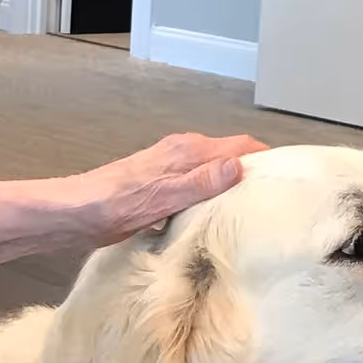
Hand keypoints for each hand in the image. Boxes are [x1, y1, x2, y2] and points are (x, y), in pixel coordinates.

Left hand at [71, 132, 268, 243]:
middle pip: (230, 157)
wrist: (74, 213)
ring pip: (212, 171)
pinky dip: (208, 195)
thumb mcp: (165, 197)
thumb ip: (202, 181)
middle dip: (252, 173)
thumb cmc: (116, 205)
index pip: (242, 146)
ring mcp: (169, 166)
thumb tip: (240, 165)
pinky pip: (195, 183)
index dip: (266, 160)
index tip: (287, 180)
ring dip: (229, 186)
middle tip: (272, 201)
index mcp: (188, 151)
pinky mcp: (158, 182)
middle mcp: (181, 151)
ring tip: (249, 211)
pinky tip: (212, 216)